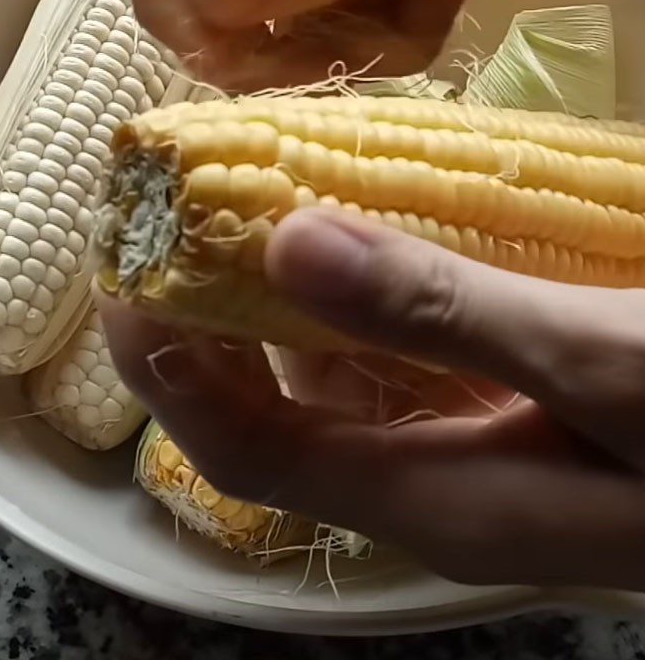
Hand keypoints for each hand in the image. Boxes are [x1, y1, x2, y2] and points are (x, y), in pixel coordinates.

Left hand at [96, 208, 644, 590]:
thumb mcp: (600, 365)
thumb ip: (444, 312)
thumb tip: (291, 246)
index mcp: (431, 497)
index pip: (247, 448)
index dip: (169, 378)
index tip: (122, 293)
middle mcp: (430, 480)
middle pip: (277, 412)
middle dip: (214, 332)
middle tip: (176, 238)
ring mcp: (466, 446)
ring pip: (336, 380)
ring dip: (287, 309)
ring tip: (249, 222)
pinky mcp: (502, 411)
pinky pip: (399, 360)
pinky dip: (364, 305)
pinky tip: (364, 244)